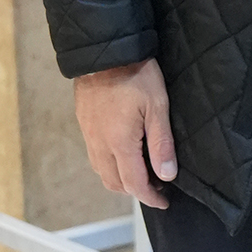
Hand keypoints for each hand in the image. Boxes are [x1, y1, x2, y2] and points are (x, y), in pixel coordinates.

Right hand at [74, 58, 177, 208]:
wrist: (104, 50)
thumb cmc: (135, 75)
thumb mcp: (157, 107)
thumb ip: (161, 144)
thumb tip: (166, 175)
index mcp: (119, 143)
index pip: (134, 184)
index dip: (150, 197)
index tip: (164, 201)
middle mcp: (99, 144)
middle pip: (115, 183)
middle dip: (136, 191)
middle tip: (157, 186)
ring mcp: (88, 135)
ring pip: (102, 172)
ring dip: (121, 180)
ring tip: (142, 172)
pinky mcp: (84, 124)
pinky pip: (95, 156)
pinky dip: (109, 165)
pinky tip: (124, 154)